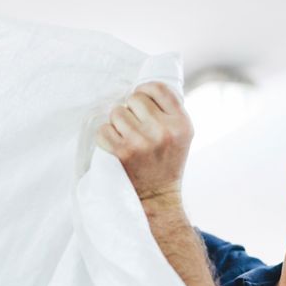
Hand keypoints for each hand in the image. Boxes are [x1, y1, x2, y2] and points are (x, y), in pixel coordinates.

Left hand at [96, 81, 192, 200]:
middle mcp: (163, 130)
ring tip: (126, 137)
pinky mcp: (122, 152)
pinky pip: (103, 129)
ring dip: (117, 123)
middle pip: (134, 98)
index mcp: (181, 123)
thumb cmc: (166, 162)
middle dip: (131, 110)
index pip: (157, 88)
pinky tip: (115, 146)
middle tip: (135, 127)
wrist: (156, 198)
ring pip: (117, 112)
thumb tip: (141, 88)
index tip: (141, 102)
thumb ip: (169, 111)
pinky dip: (105, 137)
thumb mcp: (181, 135)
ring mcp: (142, 141)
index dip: (145, 91)